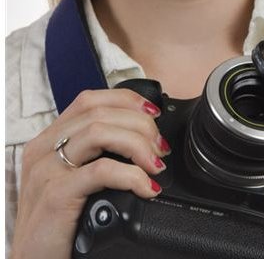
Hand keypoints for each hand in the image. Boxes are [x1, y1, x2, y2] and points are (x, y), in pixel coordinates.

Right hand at [11, 89, 169, 258]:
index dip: (126, 100)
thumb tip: (140, 139)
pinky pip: (101, 171)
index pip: (89, 100)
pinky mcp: (55, 195)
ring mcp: (47, 170)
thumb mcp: (70, 179)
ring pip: (99, 132)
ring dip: (137, 144)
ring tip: (156, 165)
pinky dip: (131, 175)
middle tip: (160, 147)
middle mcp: (44, 149)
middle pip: (98, 113)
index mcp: (48, 140)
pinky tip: (146, 188)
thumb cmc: (57, 224)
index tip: (152, 113)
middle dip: (139, 124)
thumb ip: (92, 155)